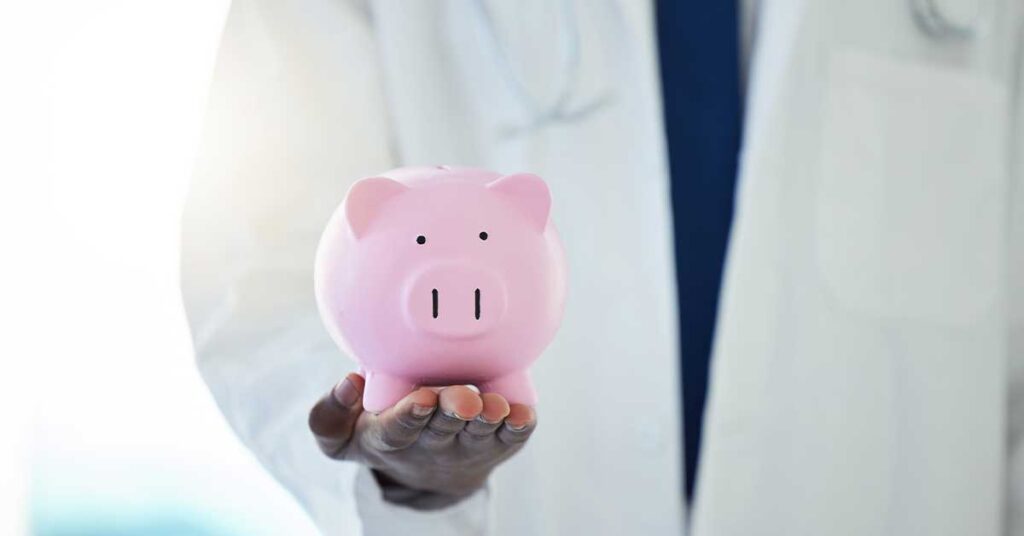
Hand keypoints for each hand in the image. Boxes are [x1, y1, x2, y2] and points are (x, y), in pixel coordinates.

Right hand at [309, 373, 537, 508]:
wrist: (429, 471)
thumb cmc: (384, 435)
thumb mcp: (343, 435)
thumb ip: (329, 414)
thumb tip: (348, 382)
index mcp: (392, 438)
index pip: (398, 429)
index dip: (410, 415)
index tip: (420, 399)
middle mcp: (432, 443)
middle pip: (444, 428)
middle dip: (454, 412)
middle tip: (463, 399)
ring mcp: (468, 444)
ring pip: (480, 433)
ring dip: (488, 420)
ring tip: (494, 407)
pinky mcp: (499, 443)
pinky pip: (512, 437)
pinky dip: (519, 427)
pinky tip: (524, 414)